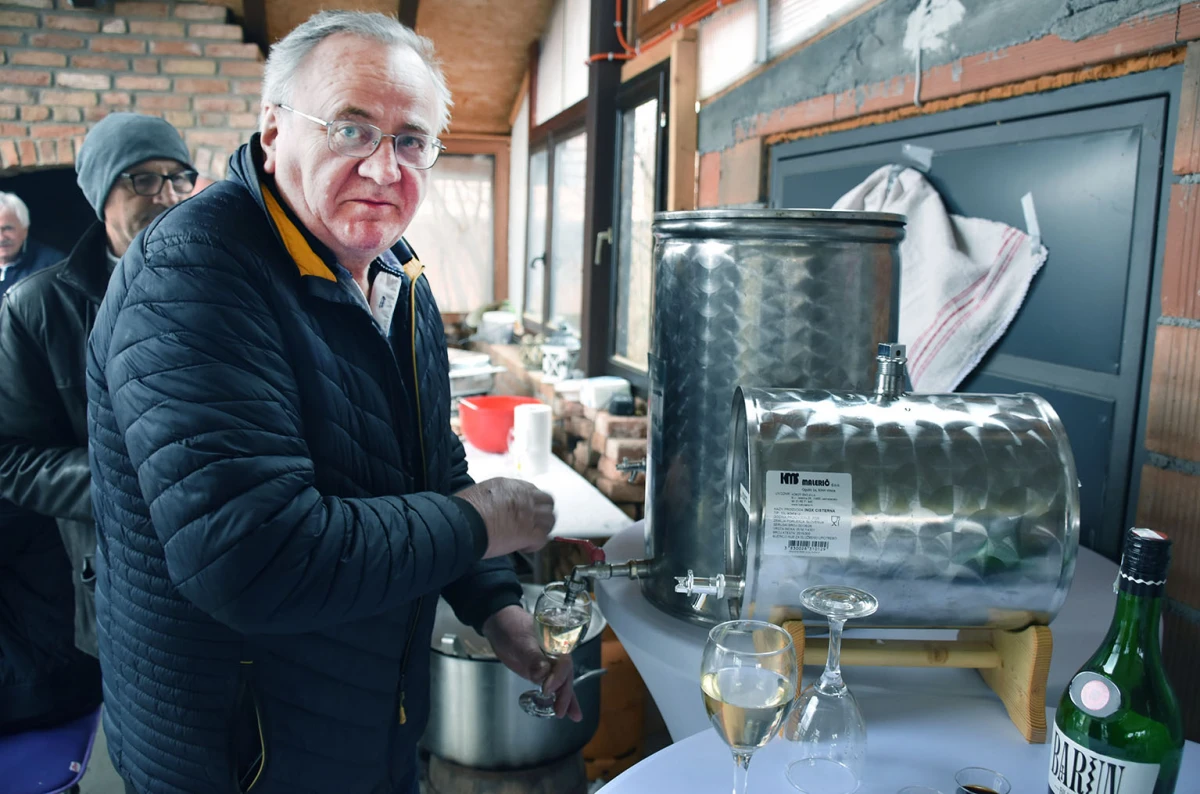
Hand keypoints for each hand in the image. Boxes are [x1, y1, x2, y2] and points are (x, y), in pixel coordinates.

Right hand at [454, 477, 554, 557]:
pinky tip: (524, 547)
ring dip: (542, 528)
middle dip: (543, 512)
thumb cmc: (465, 510)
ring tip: (531, 537)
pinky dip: (536, 544)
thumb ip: (496, 496)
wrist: (464, 523)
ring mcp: (528, 515)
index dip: (532, 502)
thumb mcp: (481, 492)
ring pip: (550, 520)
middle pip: (547, 502)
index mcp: (511, 486)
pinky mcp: (528, 533)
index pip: (533, 491)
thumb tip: (496, 506)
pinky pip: (543, 539)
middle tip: (533, 523)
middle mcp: (524, 497)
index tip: (527, 511)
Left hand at [482, 605, 582, 721]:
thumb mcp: (521, 640)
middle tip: (559, 710)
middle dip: (564, 694)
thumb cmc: (512, 627)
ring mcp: (549, 664)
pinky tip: (566, 712)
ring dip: (567, 700)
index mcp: (556, 644)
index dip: (558, 677)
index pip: (563, 662)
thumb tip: (542, 675)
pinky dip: (558, 698)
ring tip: (574, 716)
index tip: (547, 689)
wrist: (499, 624)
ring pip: (562, 683)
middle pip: (565, 676)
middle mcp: (556, 655)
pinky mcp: (541, 672)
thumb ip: (532, 657)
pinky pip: (552, 685)